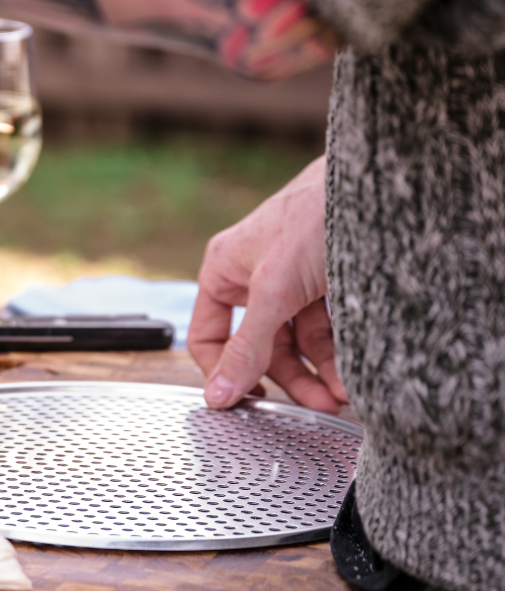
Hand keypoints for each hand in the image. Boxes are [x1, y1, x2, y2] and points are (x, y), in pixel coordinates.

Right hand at [187, 155, 346, 412]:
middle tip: (315, 405)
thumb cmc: (316, 214)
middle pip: (262, 347)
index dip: (225, 372)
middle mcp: (258, 278)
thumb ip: (245, 347)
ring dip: (320, 373)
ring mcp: (296, 283)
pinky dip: (340, 356)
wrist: (381, 185)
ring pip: (300, 343)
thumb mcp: (273, 290)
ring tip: (342, 394)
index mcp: (226, 270)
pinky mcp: (331, 285)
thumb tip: (218, 394)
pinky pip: (330, 332)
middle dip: (289, 379)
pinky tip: (354, 373)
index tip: (246, 404)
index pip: (209, 337)